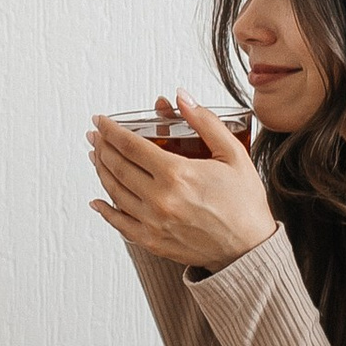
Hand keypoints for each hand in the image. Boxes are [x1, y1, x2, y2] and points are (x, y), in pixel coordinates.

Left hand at [86, 95, 276, 274]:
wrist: (250, 249)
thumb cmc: (245, 203)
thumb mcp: (233, 154)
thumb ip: (205, 122)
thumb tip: (181, 97)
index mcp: (178, 173)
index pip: (131, 145)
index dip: (111, 130)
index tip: (100, 121)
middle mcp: (160, 198)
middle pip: (118, 166)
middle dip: (102, 146)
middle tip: (94, 135)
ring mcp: (153, 222)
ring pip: (114, 192)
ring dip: (101, 171)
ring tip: (96, 157)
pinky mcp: (152, 242)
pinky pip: (119, 224)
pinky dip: (105, 210)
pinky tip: (97, 200)